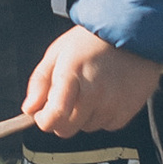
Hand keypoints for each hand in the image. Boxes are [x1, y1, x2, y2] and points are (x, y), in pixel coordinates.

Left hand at [23, 23, 162, 138]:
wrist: (133, 34)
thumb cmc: (93, 41)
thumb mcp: (58, 52)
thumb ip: (39, 82)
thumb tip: (29, 109)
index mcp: (72, 74)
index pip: (54, 117)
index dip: (44, 121)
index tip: (43, 114)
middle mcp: (94, 93)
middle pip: (67, 129)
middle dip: (60, 119)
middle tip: (66, 99)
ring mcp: (112, 104)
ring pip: (86, 128)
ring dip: (83, 115)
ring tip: (91, 89)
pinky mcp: (127, 112)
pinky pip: (106, 125)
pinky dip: (102, 115)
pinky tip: (106, 94)